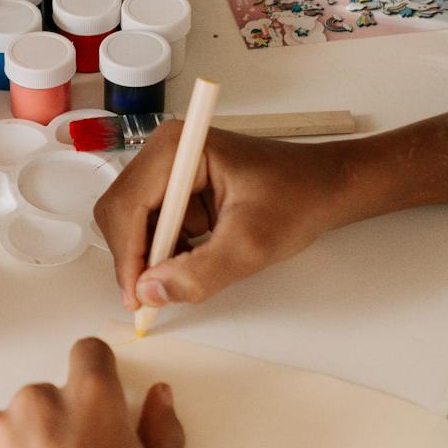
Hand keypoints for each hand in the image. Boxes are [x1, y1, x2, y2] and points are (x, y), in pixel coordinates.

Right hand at [93, 125, 373, 311]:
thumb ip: (199, 273)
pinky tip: (197, 257)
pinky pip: (153, 223)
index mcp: (178, 150)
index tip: (139, 298)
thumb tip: (151, 292)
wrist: (326, 186)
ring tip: (190, 271)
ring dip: (154, 255)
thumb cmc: (297, 199)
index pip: (126, 207)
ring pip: (134, 222)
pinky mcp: (177, 184)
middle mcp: (164, 151)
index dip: (128, 257)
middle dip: (137, 257)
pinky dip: (167, 250)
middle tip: (156, 296)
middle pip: (121, 213)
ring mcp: (168, 166)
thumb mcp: (251, 245)